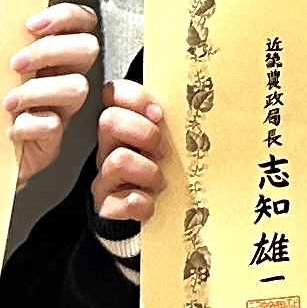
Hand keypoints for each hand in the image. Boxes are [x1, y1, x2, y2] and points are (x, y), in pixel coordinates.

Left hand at [0, 5, 97, 180]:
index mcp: (51, 54)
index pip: (81, 22)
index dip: (66, 17)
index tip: (32, 24)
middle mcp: (62, 77)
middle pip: (87, 49)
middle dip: (50, 51)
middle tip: (15, 63)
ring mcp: (60, 109)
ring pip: (77, 88)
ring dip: (38, 90)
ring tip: (7, 102)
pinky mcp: (50, 141)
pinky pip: (53, 126)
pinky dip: (29, 124)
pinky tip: (9, 128)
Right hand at [93, 80, 172, 226]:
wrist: (146, 213)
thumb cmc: (161, 170)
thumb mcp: (165, 141)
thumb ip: (171, 122)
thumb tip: (201, 105)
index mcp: (122, 125)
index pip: (113, 94)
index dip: (134, 97)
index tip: (159, 113)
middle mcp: (108, 147)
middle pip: (109, 121)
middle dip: (144, 133)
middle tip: (164, 150)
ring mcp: (105, 177)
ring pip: (118, 160)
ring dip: (148, 172)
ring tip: (160, 182)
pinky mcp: (106, 206)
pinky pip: (120, 201)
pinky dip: (141, 203)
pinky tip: (150, 205)